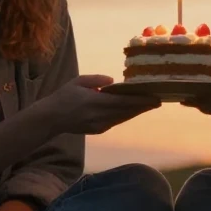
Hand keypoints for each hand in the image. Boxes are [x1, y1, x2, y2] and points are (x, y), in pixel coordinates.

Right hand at [32, 74, 160, 135]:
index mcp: (95, 102)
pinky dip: (126, 115)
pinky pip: (116, 121)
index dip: (140, 100)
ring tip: (150, 104)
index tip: (154, 97)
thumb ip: (96, 80)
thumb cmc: (63, 96)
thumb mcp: (78, 82)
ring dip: (137, 111)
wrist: (51, 119)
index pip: (123, 101)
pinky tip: (133, 110)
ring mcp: (100, 125)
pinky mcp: (98, 130)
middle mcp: (100, 116)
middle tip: (159, 100)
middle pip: (127, 111)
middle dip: (143, 106)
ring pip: (124, 118)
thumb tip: (113, 82)